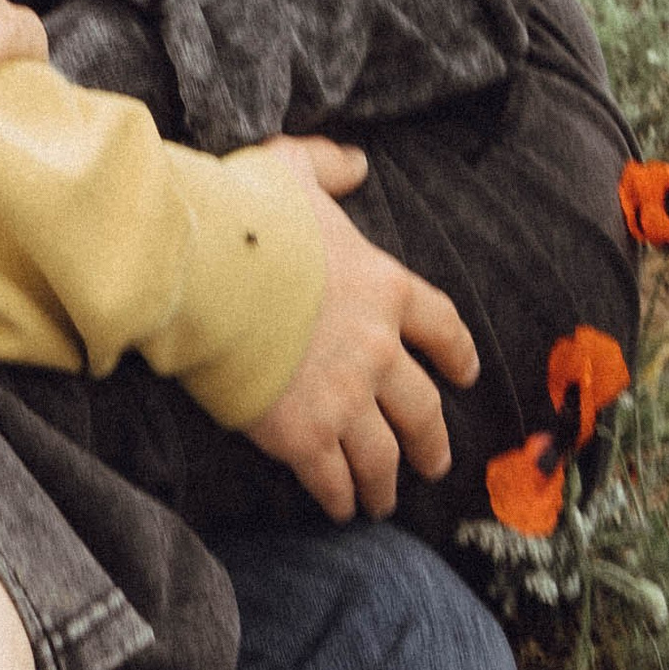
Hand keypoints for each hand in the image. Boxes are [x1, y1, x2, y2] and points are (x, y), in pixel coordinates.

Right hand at [240, 136, 478, 523]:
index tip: (465, 374)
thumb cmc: (244, 213)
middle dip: (431, 441)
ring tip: (383, 501)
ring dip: (386, 483)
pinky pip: (334, 479)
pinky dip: (340, 498)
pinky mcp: (304, 436)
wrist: (203, 268)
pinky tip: (339, 507)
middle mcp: (377, 350)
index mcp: (382, 287)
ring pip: (383, 456)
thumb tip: (357, 161)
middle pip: (422, 408)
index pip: (440, 326)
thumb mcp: (291, 169)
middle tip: (433, 461)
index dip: (456, 353)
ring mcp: (344, 398)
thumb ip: (328, 165)